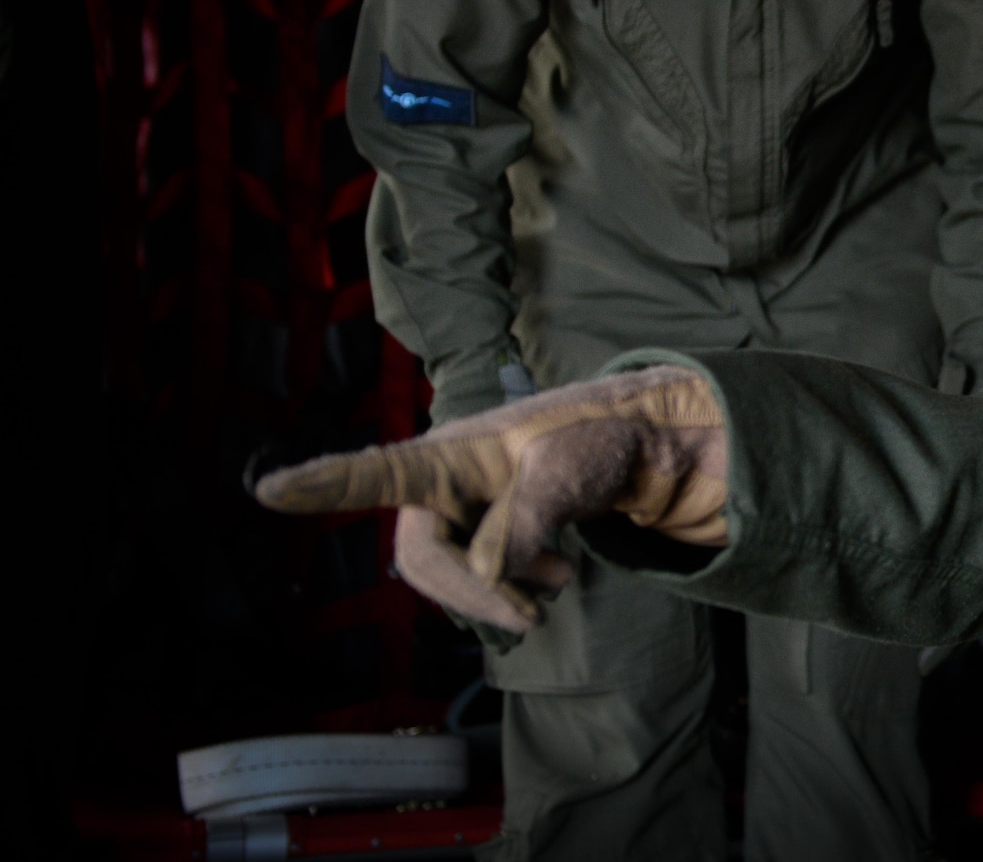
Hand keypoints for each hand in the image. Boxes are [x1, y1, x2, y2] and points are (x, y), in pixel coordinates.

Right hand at [255, 365, 728, 631]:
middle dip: (472, 594)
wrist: (640, 447)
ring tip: (560, 583)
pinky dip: (514, 587)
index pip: (381, 471)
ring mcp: (462, 510)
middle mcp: (443, 481)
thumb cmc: (595, 438)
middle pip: (423, 555)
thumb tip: (487, 578)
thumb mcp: (567, 474)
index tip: (268, 488)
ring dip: (500, 592)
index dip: (325, 483)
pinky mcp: (484, 533)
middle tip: (530, 619)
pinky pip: (479, 578)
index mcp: (453, 451)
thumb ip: (523, 524)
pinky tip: (556, 579)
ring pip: (453, 575)